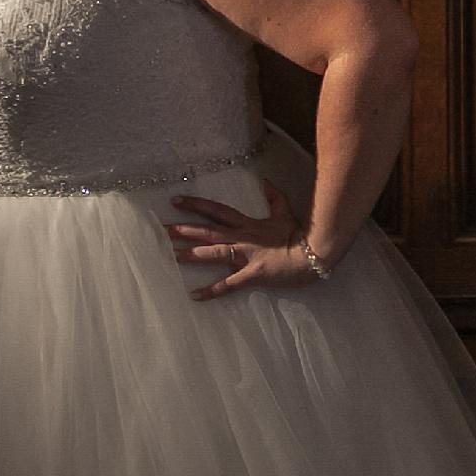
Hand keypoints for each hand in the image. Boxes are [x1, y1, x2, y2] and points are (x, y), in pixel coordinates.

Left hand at [164, 178, 322, 299]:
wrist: (314, 253)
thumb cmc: (299, 234)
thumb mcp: (286, 211)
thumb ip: (274, 196)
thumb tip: (265, 181)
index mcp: (248, 224)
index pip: (217, 211)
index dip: (196, 205)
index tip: (176, 200)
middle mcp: (242, 238)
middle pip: (208, 230)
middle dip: (184, 229)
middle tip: (161, 228)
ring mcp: (246, 256)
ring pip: (214, 252)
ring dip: (192, 253)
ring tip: (170, 254)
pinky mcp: (252, 275)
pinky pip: (229, 284)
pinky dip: (212, 291)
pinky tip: (194, 295)